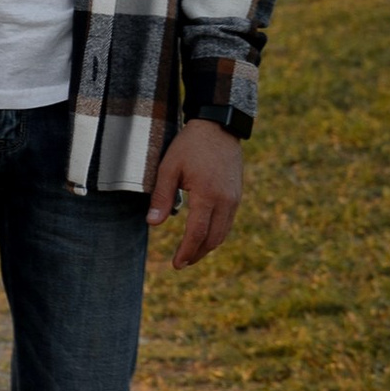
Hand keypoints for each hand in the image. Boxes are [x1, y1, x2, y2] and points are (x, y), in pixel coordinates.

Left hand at [148, 118, 243, 266]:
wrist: (218, 127)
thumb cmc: (190, 145)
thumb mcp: (169, 167)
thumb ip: (162, 197)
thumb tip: (153, 224)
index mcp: (208, 195)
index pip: (197, 233)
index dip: (186, 251)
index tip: (176, 264)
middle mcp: (226, 201)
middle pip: (213, 238)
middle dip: (196, 254)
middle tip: (180, 263)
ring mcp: (234, 199)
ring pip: (222, 233)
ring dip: (206, 247)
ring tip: (190, 254)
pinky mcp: (236, 195)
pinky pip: (227, 222)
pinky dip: (215, 234)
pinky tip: (202, 236)